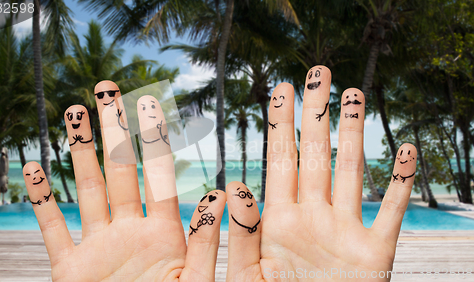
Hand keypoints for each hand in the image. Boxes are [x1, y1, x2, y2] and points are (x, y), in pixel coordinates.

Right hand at [23, 80, 225, 280]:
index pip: (159, 174)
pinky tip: (33, 169)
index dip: (153, 138)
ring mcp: (99, 248)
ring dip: (80, 152)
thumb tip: (224, 193)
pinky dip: (42, 201)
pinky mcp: (70, 270)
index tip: (149, 102)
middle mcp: (130, 232)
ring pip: (87, 190)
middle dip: (113, 130)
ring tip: (74, 113)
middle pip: (120, 170)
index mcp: (164, 234)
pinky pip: (52, 229)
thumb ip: (206, 241)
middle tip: (107, 89)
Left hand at [225, 66, 416, 280]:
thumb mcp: (249, 276)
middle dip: (316, 114)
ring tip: (354, 96)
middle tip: (318, 73)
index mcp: (278, 220)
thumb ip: (243, 235)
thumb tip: (235, 187)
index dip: (280, 123)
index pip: (278, 160)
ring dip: (355, 134)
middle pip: (315, 154)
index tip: (280, 89)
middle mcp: (312, 217)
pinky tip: (408, 150)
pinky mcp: (376, 254)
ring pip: (352, 172)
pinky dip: (403, 183)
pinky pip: (392, 212)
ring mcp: (344, 231)